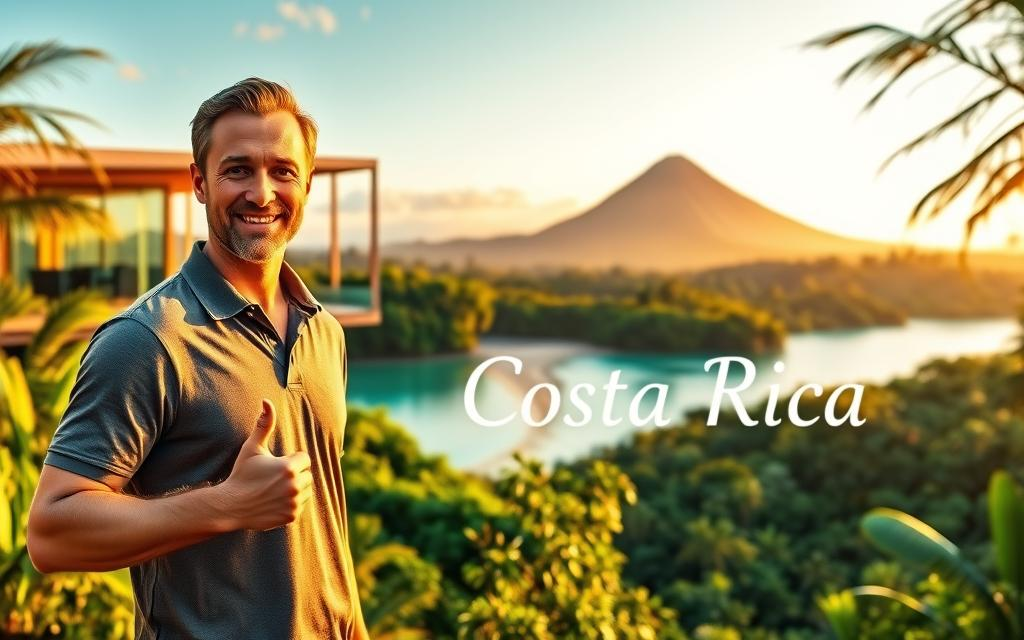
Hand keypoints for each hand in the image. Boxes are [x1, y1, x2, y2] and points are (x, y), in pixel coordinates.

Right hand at [219, 399, 312, 530]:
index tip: (275, 466)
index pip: (304, 459)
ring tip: (273, 490)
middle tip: (272, 479)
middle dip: (294, 475)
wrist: (230, 506)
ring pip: (306, 490)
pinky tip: (274, 502)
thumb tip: (267, 401)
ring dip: (295, 489)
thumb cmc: (241, 474)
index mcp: (289, 467)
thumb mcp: (252, 448)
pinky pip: (300, 505)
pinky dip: (291, 503)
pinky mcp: (292, 516)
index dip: (290, 460)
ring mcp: (294, 502)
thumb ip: (264, 424)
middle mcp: (295, 486)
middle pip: (307, 475)